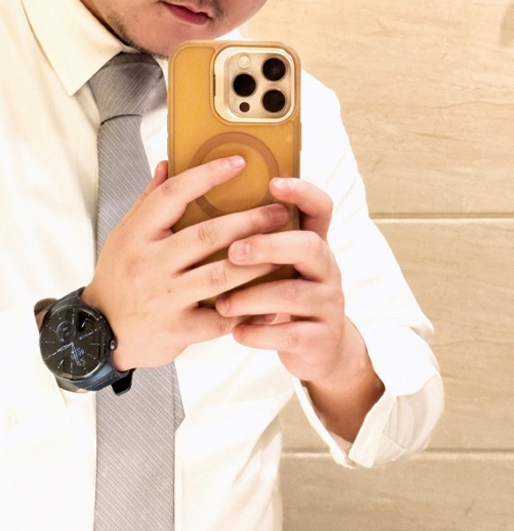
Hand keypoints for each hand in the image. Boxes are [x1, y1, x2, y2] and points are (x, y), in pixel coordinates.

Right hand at [82, 156, 289, 370]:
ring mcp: (165, 298)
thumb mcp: (123, 235)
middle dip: (250, 222)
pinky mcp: (178, 329)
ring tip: (283, 250)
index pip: (173, 195)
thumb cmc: (117, 279)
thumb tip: (168, 164)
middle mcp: (150, 264)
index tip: (238, 164)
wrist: (99, 333)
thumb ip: (148, 201)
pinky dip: (248, 308)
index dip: (207, 176)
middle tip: (279, 213)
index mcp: (137, 235)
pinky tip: (270, 301)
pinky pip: (221, 317)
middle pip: (208, 235)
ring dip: (258, 262)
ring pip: (221, 275)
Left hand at [214, 177, 383, 438]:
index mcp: (313, 242)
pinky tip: (236, 332)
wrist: (317, 348)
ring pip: (293, 295)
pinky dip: (258, 332)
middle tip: (233, 251)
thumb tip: (204, 187)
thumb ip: (252, 232)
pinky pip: (288, 334)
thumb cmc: (280, 293)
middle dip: (269, 246)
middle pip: (309, 246)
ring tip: (222, 303)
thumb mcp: (276, 261)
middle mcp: (326, 269)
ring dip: (252, 297)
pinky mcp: (320, 338)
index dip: (302, 192)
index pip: (320, 207)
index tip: (273, 182)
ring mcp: (327, 304)